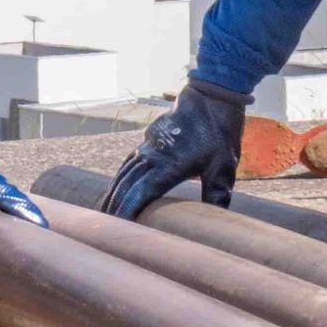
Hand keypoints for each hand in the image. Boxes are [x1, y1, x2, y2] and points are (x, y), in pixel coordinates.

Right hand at [101, 76, 246, 220]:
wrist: (211, 97)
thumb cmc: (218, 133)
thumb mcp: (223, 167)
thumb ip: (217, 194)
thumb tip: (218, 223)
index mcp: (169, 165)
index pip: (140, 193)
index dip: (126, 210)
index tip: (118, 227)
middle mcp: (152, 156)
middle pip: (126, 185)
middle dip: (114, 207)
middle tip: (103, 229)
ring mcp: (148, 146)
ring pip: (124, 173)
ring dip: (113, 192)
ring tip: (104, 213)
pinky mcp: (149, 139)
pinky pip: (128, 162)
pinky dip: (120, 176)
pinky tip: (117, 185)